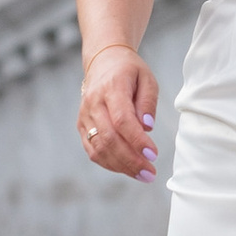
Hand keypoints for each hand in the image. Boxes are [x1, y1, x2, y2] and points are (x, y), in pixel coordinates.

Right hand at [80, 47, 158, 182]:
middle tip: (151, 173)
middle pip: (109, 138)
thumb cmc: (129, 71)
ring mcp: (85, 115)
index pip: (122, 119)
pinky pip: (92, 150)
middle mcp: (94, 103)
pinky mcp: (81, 126)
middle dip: (131, 160)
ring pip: (99, 148)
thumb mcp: (147, 78)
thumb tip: (147, 127)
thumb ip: (148, 102)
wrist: (103, 61)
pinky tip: (127, 168)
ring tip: (142, 174)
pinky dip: (109, 163)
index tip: (153, 154)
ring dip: (121, 166)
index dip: (137, 140)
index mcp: (112, 88)